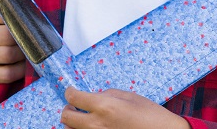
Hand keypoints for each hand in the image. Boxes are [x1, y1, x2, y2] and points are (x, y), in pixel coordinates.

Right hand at [0, 0, 25, 85]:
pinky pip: (8, 75)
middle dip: (26, 35)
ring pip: (9, 55)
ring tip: (32, 47)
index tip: (32, 15)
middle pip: (9, 36)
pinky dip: (20, 69)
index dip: (21, 14)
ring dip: (25, 52)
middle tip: (36, 34)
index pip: (3, 11)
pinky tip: (25, 63)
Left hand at [60, 87, 187, 128]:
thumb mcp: (128, 96)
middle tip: (75, 105)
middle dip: (68, 109)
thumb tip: (93, 97)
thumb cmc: (150, 115)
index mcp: (105, 106)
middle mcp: (97, 124)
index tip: (71, 91)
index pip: (73, 98)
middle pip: (66, 117)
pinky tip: (93, 127)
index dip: (69, 92)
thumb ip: (106, 95)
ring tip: (85, 118)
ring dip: (74, 123)